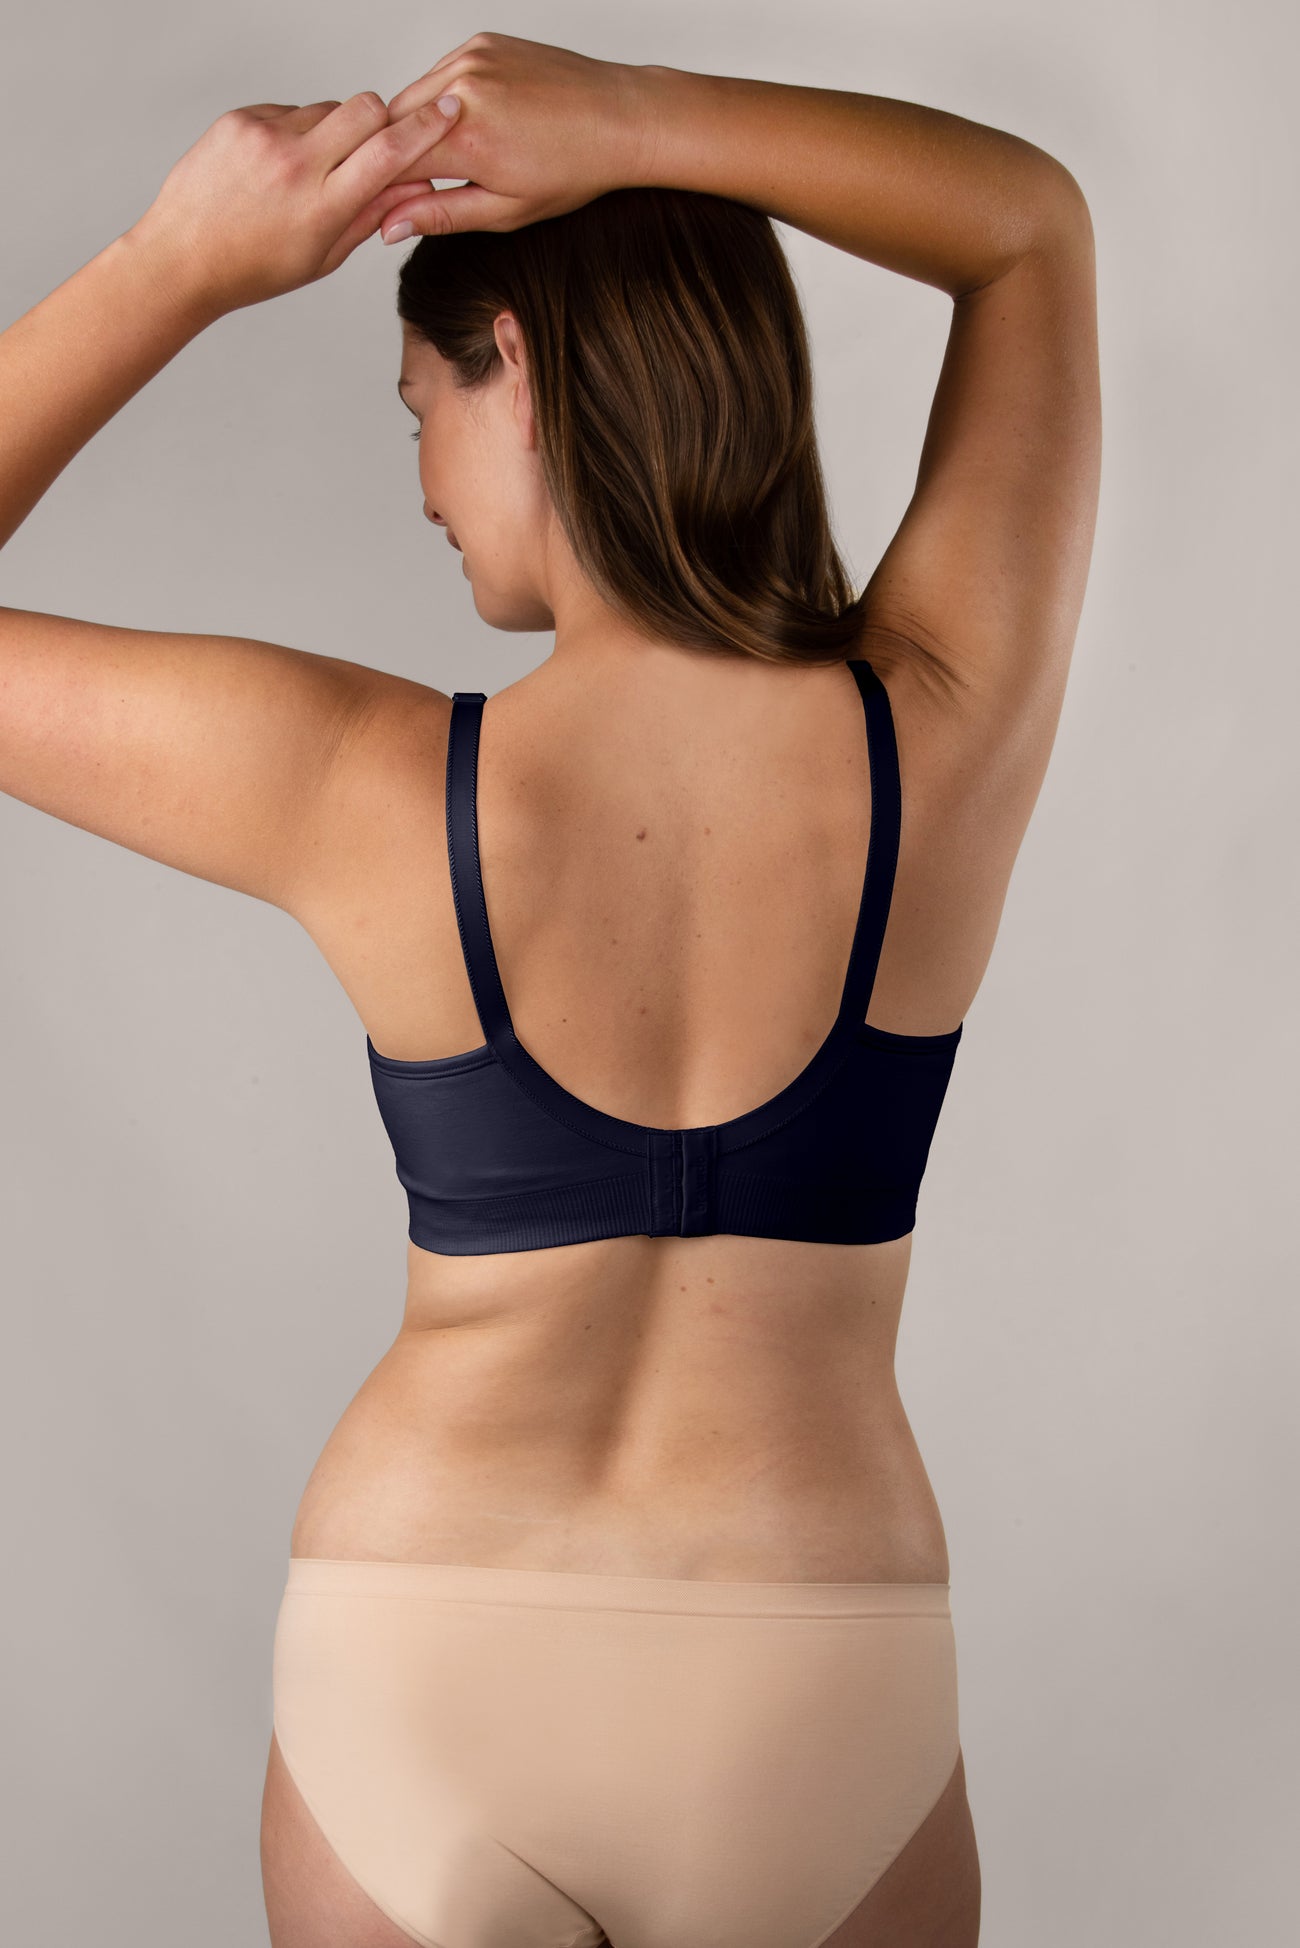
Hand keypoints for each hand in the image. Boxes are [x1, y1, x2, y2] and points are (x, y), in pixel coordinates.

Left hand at [129, 91, 464, 312]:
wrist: (183, 257)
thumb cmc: (255, 267)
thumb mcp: (324, 256)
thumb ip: (372, 214)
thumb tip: (417, 183)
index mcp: (322, 206)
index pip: (389, 153)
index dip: (425, 129)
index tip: (447, 111)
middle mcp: (295, 164)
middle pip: (365, 109)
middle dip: (381, 121)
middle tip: (375, 145)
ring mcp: (264, 137)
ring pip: (327, 108)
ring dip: (334, 131)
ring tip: (310, 172)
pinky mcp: (241, 119)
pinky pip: (289, 110)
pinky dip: (296, 132)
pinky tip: (277, 167)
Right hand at [380, 30, 648, 239]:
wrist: (619, 118)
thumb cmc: (573, 170)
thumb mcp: (505, 210)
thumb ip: (441, 216)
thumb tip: (387, 227)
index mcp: (467, 140)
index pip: (392, 162)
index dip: (384, 186)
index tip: (392, 203)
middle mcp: (463, 90)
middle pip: (394, 125)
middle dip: (397, 154)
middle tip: (421, 182)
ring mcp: (473, 59)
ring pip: (413, 95)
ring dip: (418, 125)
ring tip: (454, 153)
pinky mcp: (483, 42)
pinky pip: (441, 72)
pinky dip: (442, 99)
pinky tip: (474, 121)